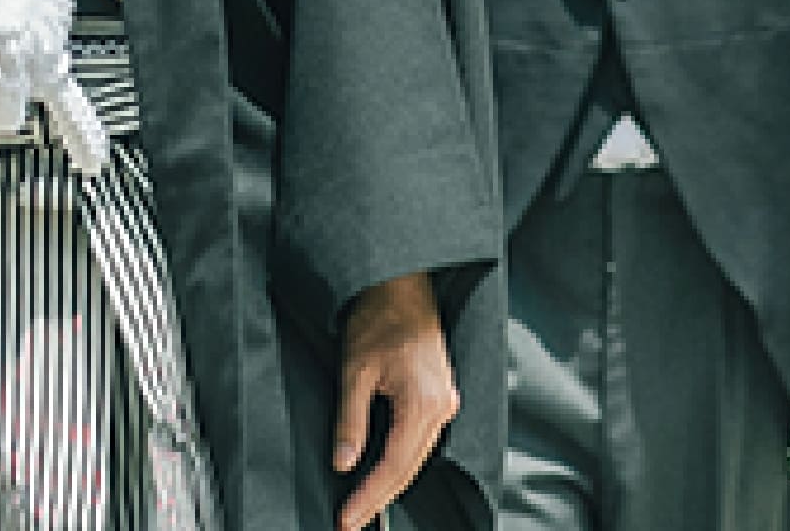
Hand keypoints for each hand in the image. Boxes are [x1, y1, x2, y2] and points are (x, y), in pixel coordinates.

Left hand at [334, 271, 457, 530]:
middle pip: (410, 468)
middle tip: (351, 521)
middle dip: (380, 498)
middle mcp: (443, 408)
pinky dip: (401, 459)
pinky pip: (421, 439)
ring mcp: (445, 402)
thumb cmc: (376, 317)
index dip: (369, 497)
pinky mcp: (440, 395)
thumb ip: (350, 421)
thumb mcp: (353, 370)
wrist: (400, 283)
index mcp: (424, 404)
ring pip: (417, 456)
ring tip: (363, 504)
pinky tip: (383, 471)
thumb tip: (343, 463)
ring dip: (391, 481)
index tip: (347, 519)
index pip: (394, 466)